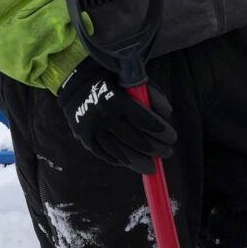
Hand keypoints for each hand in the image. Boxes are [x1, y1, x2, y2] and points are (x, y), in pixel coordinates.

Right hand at [56, 58, 176, 174]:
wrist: (74, 82)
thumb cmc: (111, 80)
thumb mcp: (132, 80)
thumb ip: (152, 95)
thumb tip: (167, 114)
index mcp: (117, 100)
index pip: (144, 120)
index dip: (160, 131)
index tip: (172, 138)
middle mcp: (104, 116)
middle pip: (134, 139)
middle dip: (154, 149)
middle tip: (167, 153)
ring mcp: (93, 130)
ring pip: (120, 152)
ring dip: (139, 162)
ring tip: (152, 167)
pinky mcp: (85, 138)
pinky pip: (105, 154)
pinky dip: (120, 160)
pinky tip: (132, 163)